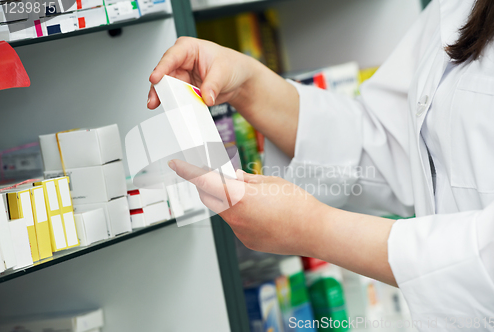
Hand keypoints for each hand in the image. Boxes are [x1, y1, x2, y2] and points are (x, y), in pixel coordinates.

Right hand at [148, 37, 259, 108]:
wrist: (239, 79)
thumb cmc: (231, 65)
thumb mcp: (223, 71)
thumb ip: (212, 85)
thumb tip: (205, 97)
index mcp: (188, 48)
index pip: (171, 57)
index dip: (161, 68)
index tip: (155, 78)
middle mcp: (181, 62)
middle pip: (164, 74)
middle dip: (158, 88)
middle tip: (155, 99)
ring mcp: (182, 77)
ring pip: (166, 88)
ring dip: (164, 98)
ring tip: (162, 106)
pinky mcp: (184, 90)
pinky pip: (176, 98)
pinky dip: (175, 105)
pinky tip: (174, 110)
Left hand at [168, 159, 324, 256]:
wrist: (315, 231)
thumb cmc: (298, 205)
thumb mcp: (271, 182)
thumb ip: (246, 179)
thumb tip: (232, 176)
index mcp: (239, 198)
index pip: (205, 181)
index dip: (188, 172)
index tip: (177, 165)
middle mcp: (235, 217)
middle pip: (210, 198)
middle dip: (210, 186)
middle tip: (220, 176)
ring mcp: (240, 232)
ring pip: (224, 211)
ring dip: (228, 201)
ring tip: (252, 196)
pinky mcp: (248, 241)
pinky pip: (237, 224)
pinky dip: (241, 215)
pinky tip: (260, 212)